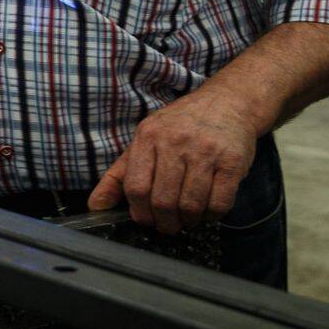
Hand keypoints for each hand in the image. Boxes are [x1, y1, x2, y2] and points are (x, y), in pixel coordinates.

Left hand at [86, 87, 260, 233]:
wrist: (227, 102)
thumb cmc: (181, 125)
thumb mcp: (145, 139)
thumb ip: (119, 174)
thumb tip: (95, 205)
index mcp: (148, 136)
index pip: (136, 187)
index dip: (139, 212)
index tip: (145, 220)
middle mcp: (175, 142)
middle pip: (163, 201)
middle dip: (164, 223)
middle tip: (169, 226)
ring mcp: (206, 152)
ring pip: (191, 205)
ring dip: (188, 221)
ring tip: (188, 219)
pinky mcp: (233, 162)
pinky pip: (220, 203)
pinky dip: (211, 216)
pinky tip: (207, 211)